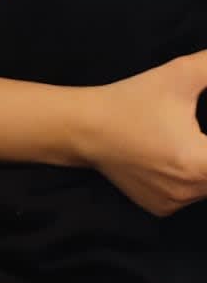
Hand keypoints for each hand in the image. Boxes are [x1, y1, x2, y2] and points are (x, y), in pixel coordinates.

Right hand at [80, 52, 206, 216]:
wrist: (87, 129)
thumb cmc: (133, 101)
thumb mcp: (182, 74)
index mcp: (198, 163)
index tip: (205, 126)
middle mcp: (188, 191)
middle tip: (198, 130)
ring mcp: (173, 203)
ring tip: (188, 140)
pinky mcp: (160, 208)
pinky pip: (190, 196)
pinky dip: (193, 180)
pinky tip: (178, 156)